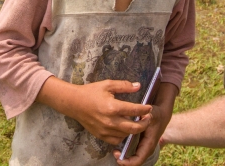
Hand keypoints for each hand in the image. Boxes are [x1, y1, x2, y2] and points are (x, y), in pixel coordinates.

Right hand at [36, 77, 152, 145]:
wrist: (74, 103)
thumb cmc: (91, 92)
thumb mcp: (107, 85)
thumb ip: (124, 86)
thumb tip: (138, 85)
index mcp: (112, 107)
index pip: (134, 110)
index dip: (145, 109)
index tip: (149, 107)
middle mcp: (110, 121)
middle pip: (134, 127)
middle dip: (144, 123)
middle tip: (148, 118)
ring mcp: (105, 130)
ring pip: (126, 134)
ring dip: (135, 129)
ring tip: (138, 122)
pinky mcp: (101, 135)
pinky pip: (116, 140)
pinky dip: (123, 136)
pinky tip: (125, 129)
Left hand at [114, 82, 178, 165]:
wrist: (162, 114)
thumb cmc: (156, 115)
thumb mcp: (152, 114)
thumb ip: (145, 116)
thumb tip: (138, 117)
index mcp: (149, 144)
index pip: (138, 160)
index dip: (127, 162)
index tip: (118, 157)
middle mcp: (147, 149)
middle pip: (135, 162)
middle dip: (124, 161)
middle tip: (114, 152)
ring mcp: (145, 148)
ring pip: (134, 159)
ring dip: (125, 158)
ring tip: (115, 151)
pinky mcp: (142, 145)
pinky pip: (134, 154)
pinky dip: (126, 154)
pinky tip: (119, 148)